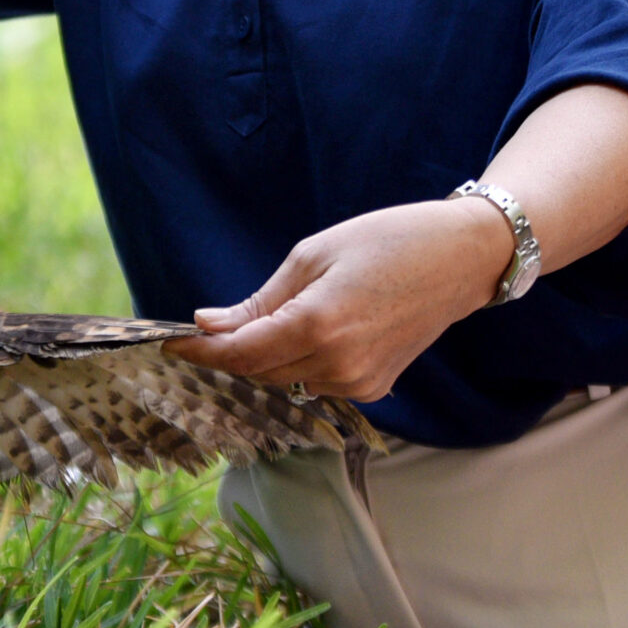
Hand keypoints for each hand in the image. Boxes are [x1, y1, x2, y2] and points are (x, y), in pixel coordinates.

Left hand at [165, 197, 511, 400]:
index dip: (199, 351)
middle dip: (228, 351)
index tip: (168, 341)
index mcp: (317, 325)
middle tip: (205, 327)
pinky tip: (300, 334)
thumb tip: (210, 325)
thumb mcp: (312, 256)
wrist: (460, 259)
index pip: (240, 353)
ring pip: (286, 379)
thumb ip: (259, 301)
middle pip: (258, 371)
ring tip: (258, 322)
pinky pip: (316, 382)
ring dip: (262, 358)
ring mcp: (360, 382)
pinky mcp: (375, 386)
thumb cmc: (386, 241)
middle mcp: (338, 364)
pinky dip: (296, 364)